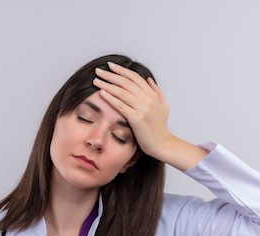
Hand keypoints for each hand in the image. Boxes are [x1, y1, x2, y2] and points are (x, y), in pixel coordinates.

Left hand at [93, 62, 208, 170]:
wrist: (163, 144)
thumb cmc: (160, 128)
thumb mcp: (163, 106)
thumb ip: (157, 91)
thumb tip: (149, 79)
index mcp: (152, 95)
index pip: (135, 77)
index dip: (122, 70)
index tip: (111, 66)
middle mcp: (148, 99)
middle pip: (126, 82)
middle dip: (111, 75)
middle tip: (98, 71)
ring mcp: (143, 108)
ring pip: (122, 92)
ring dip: (107, 85)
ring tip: (96, 81)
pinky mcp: (137, 119)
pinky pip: (121, 105)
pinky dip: (111, 98)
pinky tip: (102, 93)